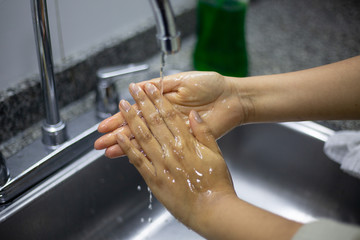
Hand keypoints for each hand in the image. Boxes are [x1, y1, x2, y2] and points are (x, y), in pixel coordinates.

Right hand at [95, 71, 247, 157]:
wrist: (231, 97)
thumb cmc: (209, 86)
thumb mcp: (182, 81)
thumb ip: (162, 86)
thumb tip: (140, 87)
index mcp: (164, 103)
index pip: (137, 113)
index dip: (120, 119)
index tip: (105, 125)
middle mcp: (166, 119)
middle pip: (137, 129)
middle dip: (117, 135)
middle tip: (99, 142)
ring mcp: (174, 131)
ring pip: (146, 140)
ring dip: (126, 145)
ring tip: (108, 150)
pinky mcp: (184, 140)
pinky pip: (163, 147)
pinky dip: (148, 151)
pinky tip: (132, 154)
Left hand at [116, 82, 235, 228]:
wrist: (212, 209)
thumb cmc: (216, 183)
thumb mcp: (216, 154)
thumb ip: (204, 132)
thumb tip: (194, 115)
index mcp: (188, 143)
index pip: (169, 115)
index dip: (158, 100)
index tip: (150, 88)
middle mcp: (172, 150)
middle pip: (153, 122)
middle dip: (141, 103)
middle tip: (131, 91)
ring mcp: (161, 164)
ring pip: (142, 137)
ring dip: (130, 120)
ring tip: (122, 106)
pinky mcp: (154, 179)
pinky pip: (137, 160)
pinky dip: (127, 147)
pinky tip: (119, 136)